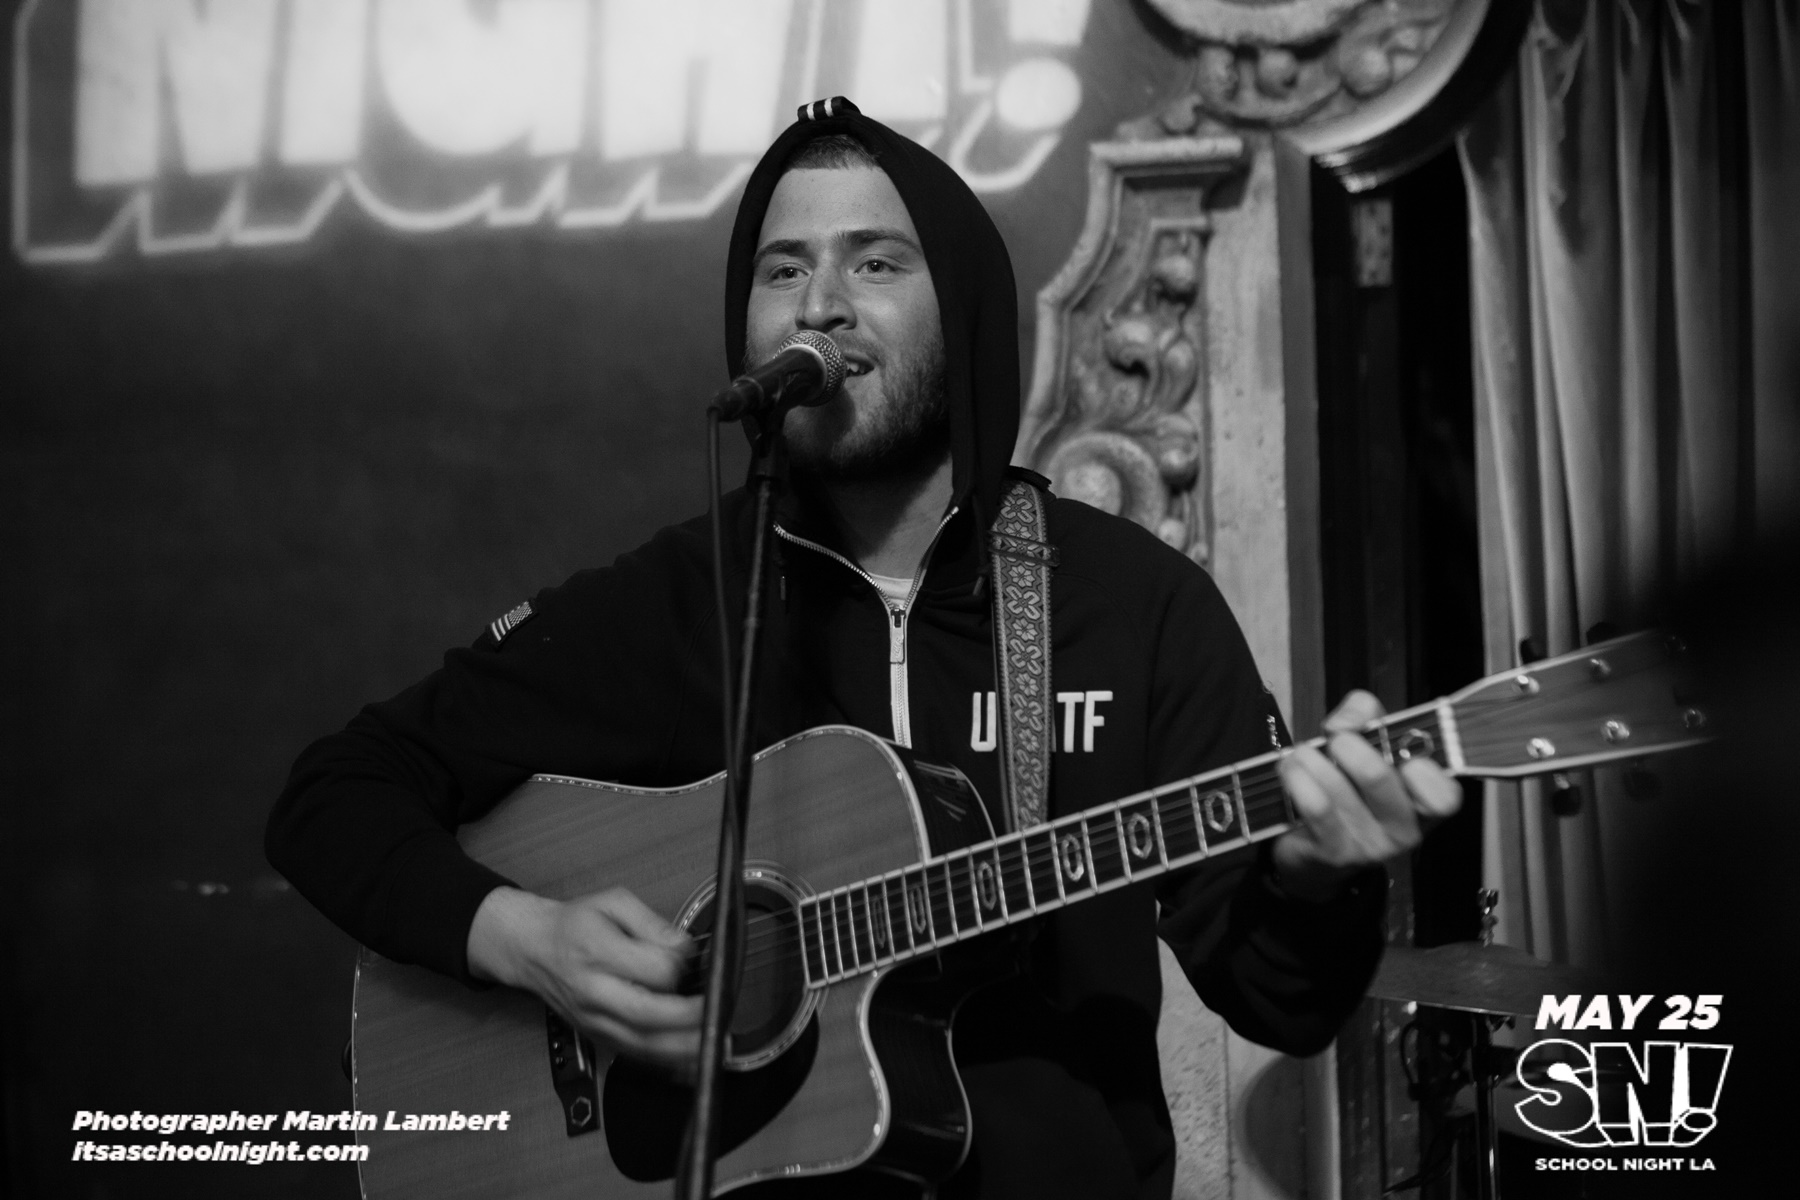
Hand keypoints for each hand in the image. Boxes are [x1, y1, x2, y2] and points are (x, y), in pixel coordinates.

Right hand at [467, 886, 701, 1071]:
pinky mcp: (596, 1036)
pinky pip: (634, 1056)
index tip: (695, 958)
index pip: (650, 970)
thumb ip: (652, 923)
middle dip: (690, 1018)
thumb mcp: (613, 902)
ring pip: (642, 1045)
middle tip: (720, 1010)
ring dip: (683, 1048)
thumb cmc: (574, 923)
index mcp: (596, 951)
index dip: (680, 967)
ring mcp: (593, 1020)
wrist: (532, 948)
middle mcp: (593, 992)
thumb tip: (685, 948)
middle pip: (647, 1016)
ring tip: (715, 1040)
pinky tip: (692, 1057)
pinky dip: (666, 1062)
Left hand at [1271, 690, 1461, 901]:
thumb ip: (1366, 716)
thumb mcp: (1367, 745)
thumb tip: (1347, 720)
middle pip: (1376, 776)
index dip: (1421, 769)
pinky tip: (1292, 772)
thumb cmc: (1348, 790)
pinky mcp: (1335, 854)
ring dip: (1309, 759)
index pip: (1444, 794)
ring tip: (1302, 755)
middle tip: (1334, 741)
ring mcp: (1371, 846)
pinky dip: (1296, 778)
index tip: (1393, 747)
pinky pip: (1314, 806)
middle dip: (1344, 744)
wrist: (1313, 850)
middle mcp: (1405, 829)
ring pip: (1336, 786)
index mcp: (1425, 803)